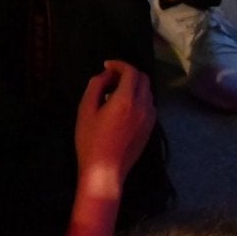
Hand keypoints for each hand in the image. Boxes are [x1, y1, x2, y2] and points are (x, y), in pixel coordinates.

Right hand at [71, 59, 151, 197]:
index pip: (131, 71)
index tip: (106, 66)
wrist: (105, 171)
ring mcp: (150, 119)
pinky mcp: (150, 129)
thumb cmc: (91, 140)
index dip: (119, 64)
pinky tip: (124, 108)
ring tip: (116, 92)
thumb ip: (95, 86)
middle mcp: (143, 106)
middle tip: (111, 77)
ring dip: (135, 86)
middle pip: (143, 79)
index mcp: (126, 100)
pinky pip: (149, 106)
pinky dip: (139, 99)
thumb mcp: (86, 110)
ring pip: (148, 92)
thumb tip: (105, 75)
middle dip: (128, 73)